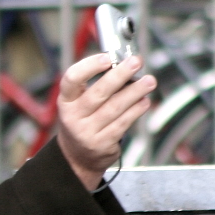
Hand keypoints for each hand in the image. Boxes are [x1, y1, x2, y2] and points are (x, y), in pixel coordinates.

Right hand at [56, 54, 155, 189]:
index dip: (89, 66)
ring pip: (114, 108)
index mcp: (66, 101)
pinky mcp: (102, 144)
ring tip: (148, 81)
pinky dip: (136, 111)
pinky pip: (122, 124)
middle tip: (135, 62)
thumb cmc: (82, 121)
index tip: (107, 57)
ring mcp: (87, 132)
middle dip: (120, 75)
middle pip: (98, 93)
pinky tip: (144, 101)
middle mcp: (74, 117)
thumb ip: (96, 85)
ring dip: (134, 92)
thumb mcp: (78, 103)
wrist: (77, 157)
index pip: (72, 79)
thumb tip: (124, 66)